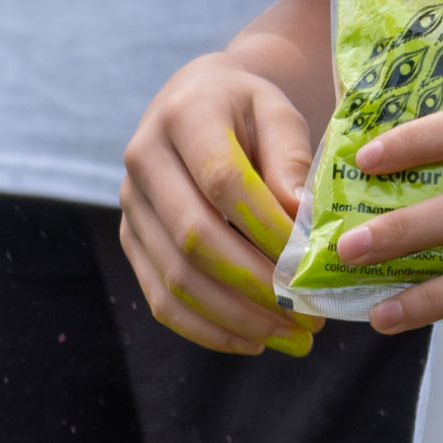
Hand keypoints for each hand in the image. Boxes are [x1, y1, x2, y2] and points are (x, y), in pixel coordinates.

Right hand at [122, 55, 320, 357]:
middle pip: (194, 237)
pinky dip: (208, 330)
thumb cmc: (249, 111)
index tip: (311, 260)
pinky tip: (255, 341)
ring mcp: (131, 204)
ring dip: (237, 318)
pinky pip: (160, 299)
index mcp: (184, 114)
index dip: (267, 229)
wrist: (197, 101)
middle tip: (311, 314)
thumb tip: (299, 220)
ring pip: (176, 278)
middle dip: (257, 285)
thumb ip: (291, 160)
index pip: (223, 182)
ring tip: (294, 336)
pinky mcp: (132, 240)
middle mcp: (143, 158)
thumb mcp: (279, 113)